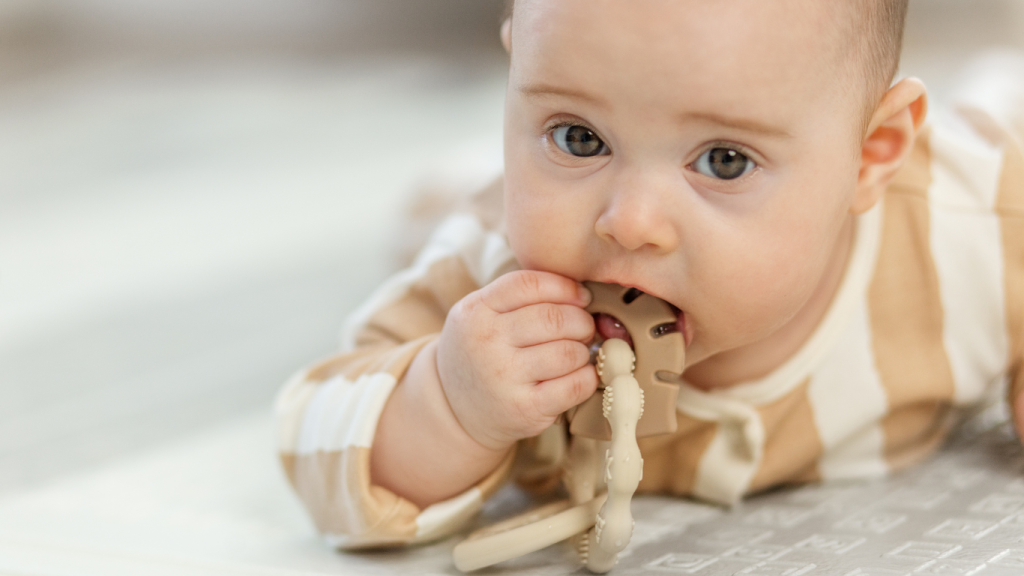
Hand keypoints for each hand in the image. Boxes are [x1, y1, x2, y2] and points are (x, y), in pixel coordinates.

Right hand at [437, 270, 597, 450]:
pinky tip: (580, 374)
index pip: (530, 284)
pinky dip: (587, 377)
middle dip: (581, 321)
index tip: (581, 298)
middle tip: (584, 329)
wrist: (453, 408)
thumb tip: (581, 295)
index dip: (565, 287)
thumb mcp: (480, 314)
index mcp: (476, 310)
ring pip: (568, 352)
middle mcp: (487, 341)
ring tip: (576, 353)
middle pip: (554, 318)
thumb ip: (520, 297)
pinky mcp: (525, 408)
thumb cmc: (480, 352)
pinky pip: (574, 386)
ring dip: (583, 351)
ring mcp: (505, 377)